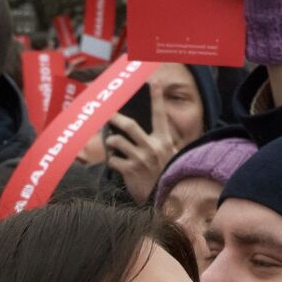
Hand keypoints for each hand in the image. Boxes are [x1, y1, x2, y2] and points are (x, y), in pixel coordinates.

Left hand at [106, 85, 180, 203]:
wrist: (167, 199)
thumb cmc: (168, 176)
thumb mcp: (173, 157)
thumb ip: (163, 143)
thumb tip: (153, 132)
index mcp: (164, 141)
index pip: (160, 115)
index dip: (157, 98)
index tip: (154, 82)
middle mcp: (152, 147)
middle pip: (129, 125)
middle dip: (116, 118)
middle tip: (108, 114)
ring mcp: (140, 159)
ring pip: (117, 141)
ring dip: (111, 141)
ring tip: (113, 145)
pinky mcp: (130, 171)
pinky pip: (113, 160)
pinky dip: (112, 161)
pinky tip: (116, 164)